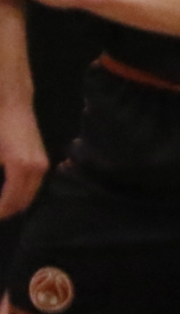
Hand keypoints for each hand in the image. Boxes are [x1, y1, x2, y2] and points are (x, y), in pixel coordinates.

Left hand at [0, 100, 45, 219]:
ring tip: (0, 207)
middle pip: (23, 202)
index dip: (0, 211)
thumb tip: (0, 194)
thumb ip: (0, 178)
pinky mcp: (42, 161)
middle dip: (7, 211)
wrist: (11, 102)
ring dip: (15, 203)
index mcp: (20, 167)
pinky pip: (33, 185)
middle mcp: (36, 169)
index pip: (10, 201)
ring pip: (30, 194)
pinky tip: (8, 192)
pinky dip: (21, 193)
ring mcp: (41, 165)